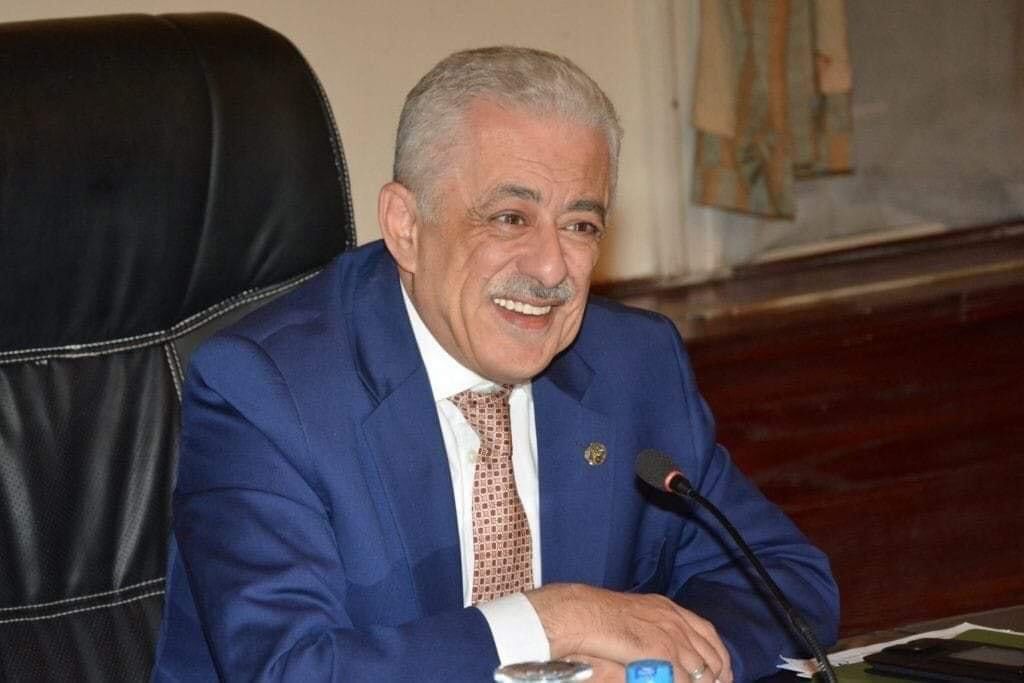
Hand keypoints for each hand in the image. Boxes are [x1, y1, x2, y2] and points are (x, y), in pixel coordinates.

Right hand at [527, 584, 732, 682]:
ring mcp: (670, 635)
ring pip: (700, 669)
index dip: (717, 653)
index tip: (721, 670)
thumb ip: (652, 630)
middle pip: (710, 651)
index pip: (706, 631)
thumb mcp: (635, 615)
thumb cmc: (599, 615)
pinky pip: (683, 678)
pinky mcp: (662, 651)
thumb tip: (661, 649)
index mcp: (668, 608)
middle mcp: (674, 619)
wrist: (585, 614)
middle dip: (718, 673)